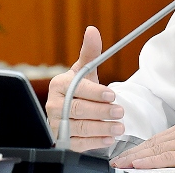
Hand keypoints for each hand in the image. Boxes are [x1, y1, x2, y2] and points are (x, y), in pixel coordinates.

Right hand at [45, 26, 124, 151]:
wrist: (70, 109)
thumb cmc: (79, 88)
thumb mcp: (85, 71)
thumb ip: (91, 52)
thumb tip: (92, 30)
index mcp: (59, 85)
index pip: (77, 89)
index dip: (95, 92)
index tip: (111, 94)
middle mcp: (54, 105)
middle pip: (78, 110)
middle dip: (101, 112)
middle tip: (120, 112)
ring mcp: (56, 124)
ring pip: (79, 128)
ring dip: (101, 129)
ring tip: (119, 127)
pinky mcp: (61, 141)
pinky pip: (77, 144)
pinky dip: (94, 142)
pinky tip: (108, 139)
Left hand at [110, 119, 174, 168]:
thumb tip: (167, 159)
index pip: (157, 139)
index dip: (140, 148)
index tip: (127, 155)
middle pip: (153, 143)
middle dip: (133, 153)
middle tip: (117, 161)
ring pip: (156, 149)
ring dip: (137, 158)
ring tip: (122, 165)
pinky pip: (168, 157)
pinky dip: (151, 161)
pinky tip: (139, 164)